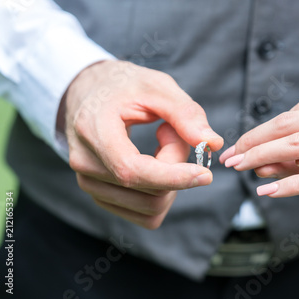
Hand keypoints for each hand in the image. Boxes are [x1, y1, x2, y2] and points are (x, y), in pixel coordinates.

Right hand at [62, 60, 223, 228]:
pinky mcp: (101, 196)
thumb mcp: (157, 86)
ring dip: (171, 180)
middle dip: (177, 165)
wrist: (87, 92)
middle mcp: (85, 163)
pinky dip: (162, 192)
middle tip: (174, 132)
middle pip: (150, 191)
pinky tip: (154, 163)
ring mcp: (90, 184)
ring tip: (161, 144)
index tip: (205, 174)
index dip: (173, 177)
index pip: (132, 171)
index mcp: (93, 131)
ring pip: (152, 207)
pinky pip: (146, 213)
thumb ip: (185, 114)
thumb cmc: (122, 86)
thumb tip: (213, 144)